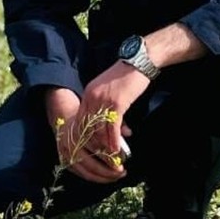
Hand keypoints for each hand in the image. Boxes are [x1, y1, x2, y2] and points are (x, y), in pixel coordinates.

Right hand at [44, 86, 123, 184]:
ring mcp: (66, 155)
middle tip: (122, 172)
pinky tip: (105, 178)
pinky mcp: (65, 162)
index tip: (123, 159)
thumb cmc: (84, 120)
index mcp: (79, 132)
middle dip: (108, 171)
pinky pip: (81, 174)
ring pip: (86, 172)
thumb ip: (113, 125)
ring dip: (103, 177)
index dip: (110, 156)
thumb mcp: (98, 119)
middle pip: (91, 163)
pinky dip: (94, 178)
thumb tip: (129, 132)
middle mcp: (71, 145)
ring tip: (116, 177)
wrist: (63, 120)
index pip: (97, 148)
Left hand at [69, 61, 151, 180]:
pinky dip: (114, 140)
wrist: (138, 62)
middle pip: (88, 127)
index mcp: (88, 94)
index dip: (87, 136)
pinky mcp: (116, 103)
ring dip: (105, 146)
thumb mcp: (111, 91)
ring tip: (112, 157)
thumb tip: (114, 129)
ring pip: (99, 130)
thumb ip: (108, 108)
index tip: (93, 147)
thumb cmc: (127, 77)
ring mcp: (103, 101)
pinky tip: (117, 149)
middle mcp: (92, 97)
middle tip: (103, 156)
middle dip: (95, 145)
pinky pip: (112, 127)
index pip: (82, 120)